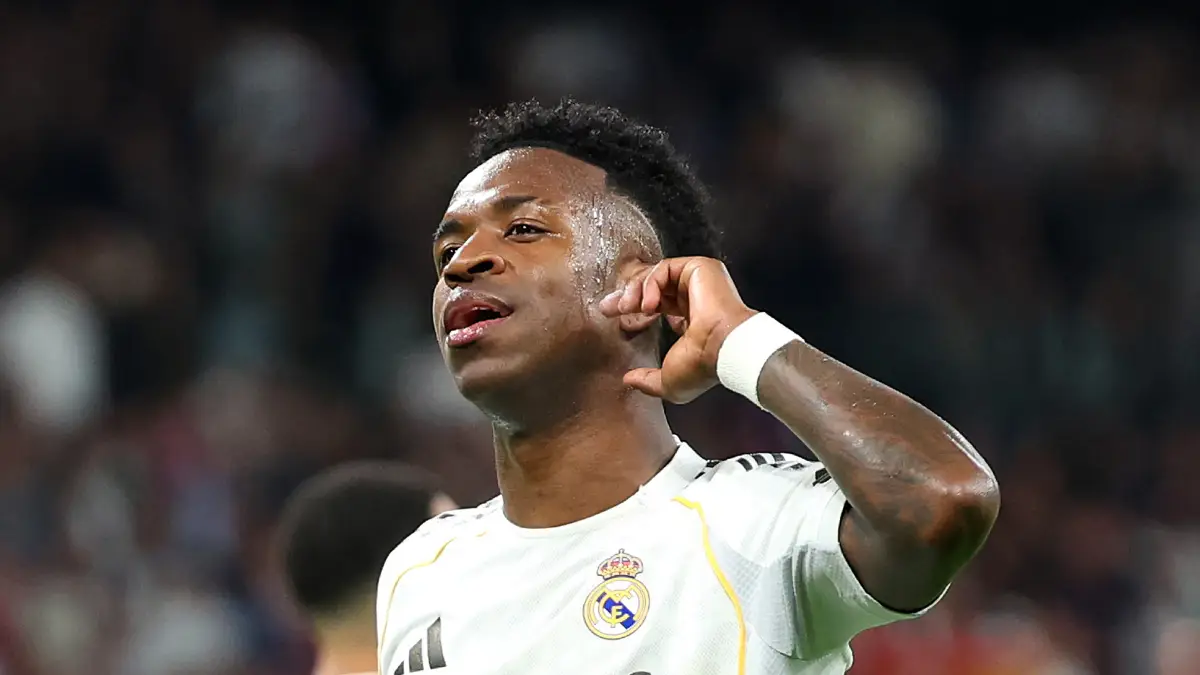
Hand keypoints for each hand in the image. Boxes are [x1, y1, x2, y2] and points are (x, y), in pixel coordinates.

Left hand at [599, 257, 756, 402]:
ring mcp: (699, 282)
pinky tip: (649, 304)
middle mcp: (696, 299)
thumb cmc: (703, 366)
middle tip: (608, 307)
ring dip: (636, 290)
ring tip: (625, 308)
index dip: (634, 308)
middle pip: (654, 288)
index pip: (660, 305)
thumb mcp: (669, 381)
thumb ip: (648, 381)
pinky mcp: (700, 269)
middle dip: (627, 295)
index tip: (613, 315)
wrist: (723, 348)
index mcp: (692, 321)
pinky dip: (651, 283)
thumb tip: (629, 380)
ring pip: (657, 276)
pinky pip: (665, 268)